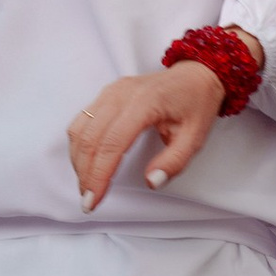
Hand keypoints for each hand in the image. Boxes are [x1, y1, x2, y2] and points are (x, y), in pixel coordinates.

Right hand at [67, 61, 224, 207]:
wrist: (196, 75)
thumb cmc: (196, 104)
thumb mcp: (195, 137)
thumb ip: (174, 162)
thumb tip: (151, 182)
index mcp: (144, 103)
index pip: (112, 143)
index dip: (99, 175)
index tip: (93, 200)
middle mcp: (121, 94)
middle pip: (90, 138)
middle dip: (85, 174)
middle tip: (88, 201)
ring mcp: (110, 92)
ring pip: (80, 129)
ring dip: (79, 161)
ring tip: (87, 186)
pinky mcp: (106, 94)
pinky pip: (82, 121)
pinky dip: (79, 146)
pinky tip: (87, 164)